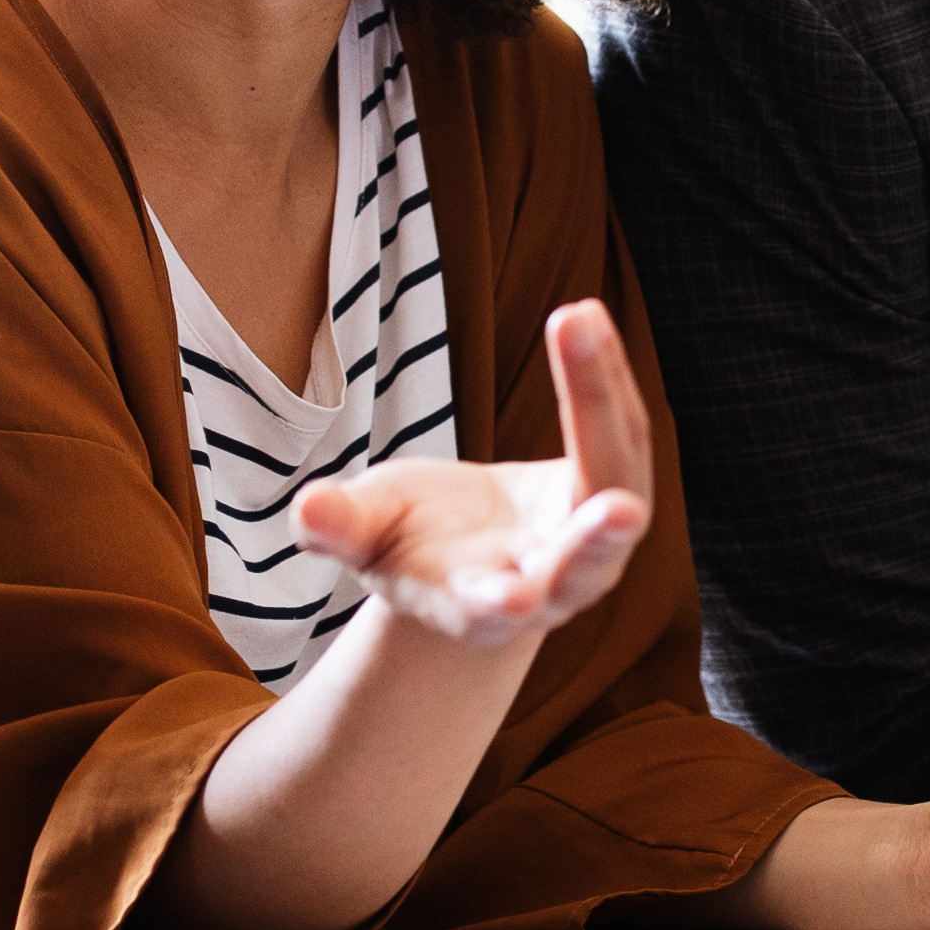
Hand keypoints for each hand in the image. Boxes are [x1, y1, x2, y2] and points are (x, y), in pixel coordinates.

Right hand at [294, 299, 651, 653]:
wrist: (469, 554)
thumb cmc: (408, 549)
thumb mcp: (365, 538)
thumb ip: (340, 528)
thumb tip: (307, 508)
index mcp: (477, 607)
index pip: (491, 611)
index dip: (498, 606)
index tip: (511, 602)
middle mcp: (550, 586)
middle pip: (582, 565)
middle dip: (596, 539)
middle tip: (621, 512)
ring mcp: (592, 539)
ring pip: (618, 481)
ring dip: (601, 402)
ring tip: (580, 324)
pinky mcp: (611, 486)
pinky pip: (621, 430)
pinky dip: (604, 375)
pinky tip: (585, 317)